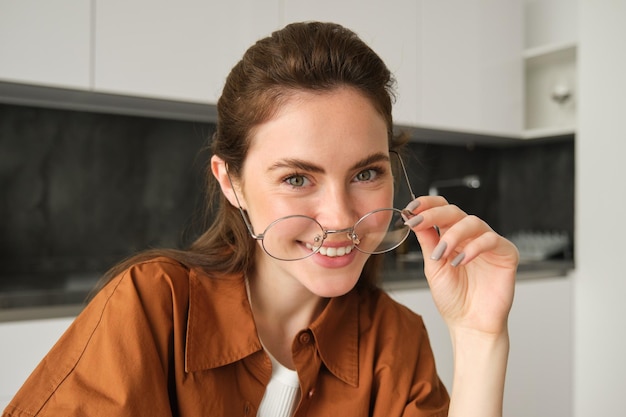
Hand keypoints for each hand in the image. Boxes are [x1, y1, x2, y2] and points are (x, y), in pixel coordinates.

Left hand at [403, 196, 517, 335]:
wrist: (470, 324)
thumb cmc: (453, 298)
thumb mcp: (433, 267)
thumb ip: (427, 241)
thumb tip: (414, 218)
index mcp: (451, 237)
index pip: (441, 210)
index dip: (427, 204)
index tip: (410, 208)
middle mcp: (470, 237)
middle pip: (454, 212)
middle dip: (434, 214)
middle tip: (418, 222)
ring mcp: (488, 244)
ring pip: (472, 222)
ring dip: (452, 235)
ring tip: (441, 253)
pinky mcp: (506, 253)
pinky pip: (491, 240)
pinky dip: (474, 247)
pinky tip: (461, 261)